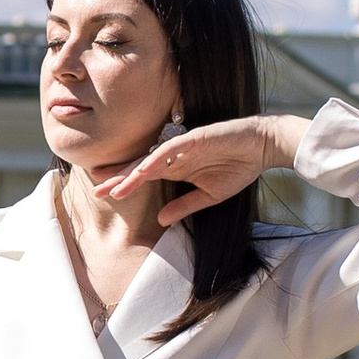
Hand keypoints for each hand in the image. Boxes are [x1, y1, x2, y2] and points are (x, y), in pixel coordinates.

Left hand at [87, 111, 312, 226]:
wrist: (262, 147)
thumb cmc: (238, 167)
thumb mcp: (209, 196)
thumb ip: (184, 206)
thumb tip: (160, 220)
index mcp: (176, 168)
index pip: (144, 177)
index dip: (125, 184)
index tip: (104, 194)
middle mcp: (174, 156)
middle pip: (139, 168)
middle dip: (118, 179)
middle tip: (96, 191)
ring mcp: (182, 146)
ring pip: (149, 160)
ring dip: (131, 174)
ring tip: (112, 186)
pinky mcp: (194, 138)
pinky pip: (170, 150)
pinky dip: (155, 160)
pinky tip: (141, 171)